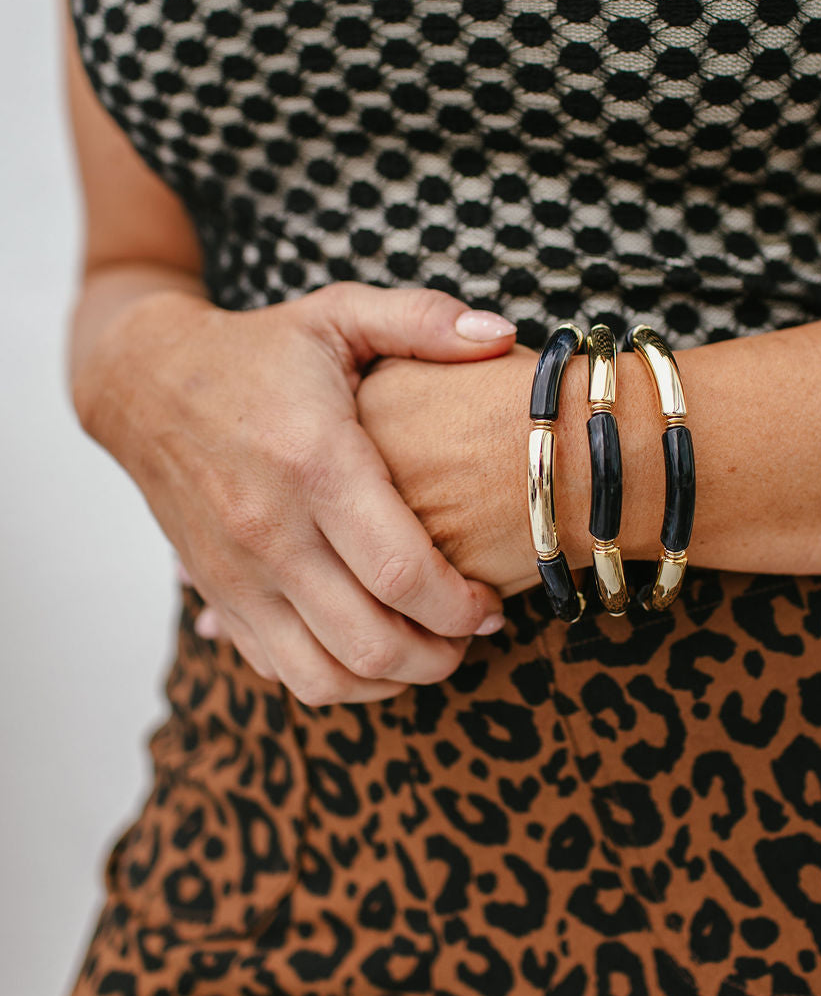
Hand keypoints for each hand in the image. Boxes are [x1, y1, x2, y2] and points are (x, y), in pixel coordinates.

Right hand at [81, 282, 516, 702]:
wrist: (144, 384)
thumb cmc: (256, 350)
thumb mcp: (338, 315)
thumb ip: (423, 320)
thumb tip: (503, 334)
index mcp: (315, 462)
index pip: (401, 573)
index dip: (462, 606)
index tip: (494, 601)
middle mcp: (271, 530)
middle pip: (371, 642)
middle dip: (442, 655)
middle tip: (473, 631)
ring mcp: (237, 574)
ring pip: (325, 677)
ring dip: (393, 680)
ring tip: (431, 648)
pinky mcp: (217, 596)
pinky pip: (282, 671)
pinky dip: (338, 679)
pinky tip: (373, 646)